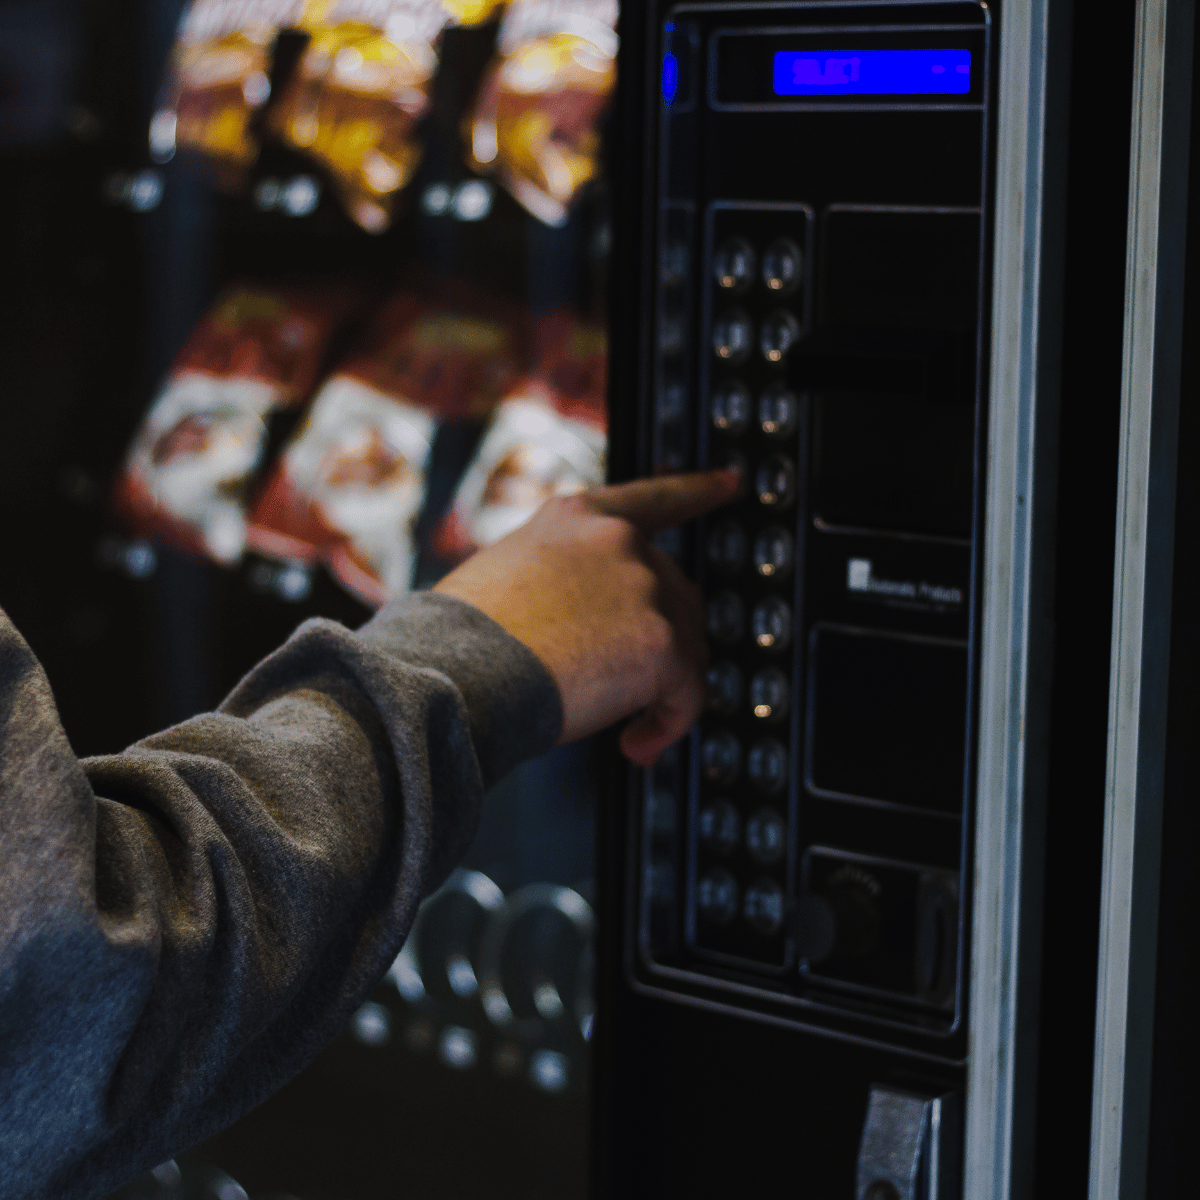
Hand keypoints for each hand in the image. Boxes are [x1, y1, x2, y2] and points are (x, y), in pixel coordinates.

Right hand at [434, 469, 739, 764]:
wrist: (451, 675)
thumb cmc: (457, 642)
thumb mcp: (504, 578)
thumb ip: (560, 582)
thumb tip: (588, 629)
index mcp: (576, 519)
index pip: (651, 498)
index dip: (696, 491)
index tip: (730, 482)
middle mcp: (617, 541)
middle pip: (675, 593)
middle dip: (659, 645)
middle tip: (624, 690)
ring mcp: (644, 587)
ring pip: (686, 646)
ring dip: (660, 693)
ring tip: (623, 732)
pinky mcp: (661, 641)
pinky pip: (687, 693)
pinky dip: (667, 725)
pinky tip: (635, 746)